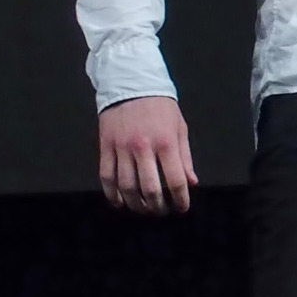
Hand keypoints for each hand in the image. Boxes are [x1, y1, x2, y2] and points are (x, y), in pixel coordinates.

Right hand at [98, 96, 198, 214]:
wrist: (132, 85)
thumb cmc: (161, 108)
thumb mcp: (180, 128)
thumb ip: (185, 157)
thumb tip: (191, 183)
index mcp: (166, 143)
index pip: (175, 180)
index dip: (180, 199)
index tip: (181, 208)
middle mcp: (144, 148)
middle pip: (150, 188)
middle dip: (157, 207)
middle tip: (161, 212)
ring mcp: (122, 149)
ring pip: (126, 187)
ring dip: (135, 204)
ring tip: (142, 210)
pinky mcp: (105, 147)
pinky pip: (107, 177)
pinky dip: (112, 194)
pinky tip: (119, 202)